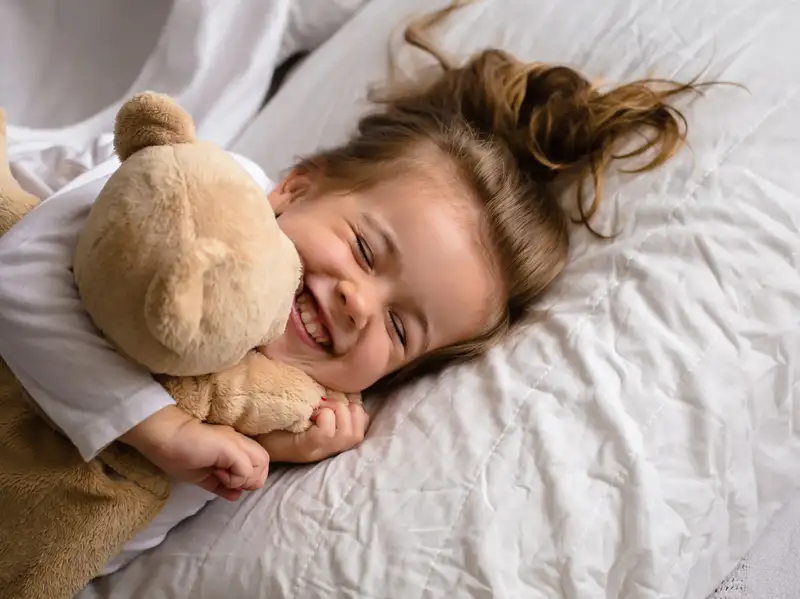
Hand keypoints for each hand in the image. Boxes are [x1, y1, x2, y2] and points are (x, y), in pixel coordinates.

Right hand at [120, 405, 268, 500]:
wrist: (163, 436)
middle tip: (227, 481)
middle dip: (251, 480)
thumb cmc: (177, 453)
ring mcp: (236, 442)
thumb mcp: (204, 475)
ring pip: (261, 464)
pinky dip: (234, 480)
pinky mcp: (231, 447)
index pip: (258, 463)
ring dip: (243, 479)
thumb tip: (237, 495)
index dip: (249, 478)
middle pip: (264, 462)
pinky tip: (216, 474)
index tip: (227, 483)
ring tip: (221, 476)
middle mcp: (239, 441)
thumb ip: (222, 484)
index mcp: (234, 445)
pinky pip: (246, 471)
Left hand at [257, 400, 368, 463]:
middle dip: (347, 411)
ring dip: (335, 413)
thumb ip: (329, 397)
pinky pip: (327, 433)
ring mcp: (320, 451)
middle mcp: (331, 448)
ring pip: (347, 433)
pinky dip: (322, 418)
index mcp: (336, 436)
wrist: (253, 433)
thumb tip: (341, 376)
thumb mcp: (311, 405)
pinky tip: (310, 415)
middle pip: (358, 431)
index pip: (364, 422)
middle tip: (324, 405)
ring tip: (318, 409)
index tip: (334, 399)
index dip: (354, 406)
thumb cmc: (282, 417)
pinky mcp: (306, 449)